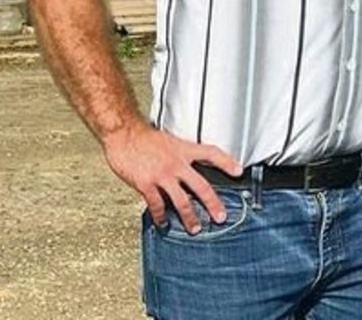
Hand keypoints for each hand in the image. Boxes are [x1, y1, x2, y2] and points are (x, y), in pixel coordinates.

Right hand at [101, 122, 242, 232]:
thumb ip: (179, 155)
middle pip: (201, 186)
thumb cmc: (143, 136)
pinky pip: (157, 204)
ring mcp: (162, 175)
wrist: (123, 133)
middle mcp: (176, 163)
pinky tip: (163, 222)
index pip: (212, 153)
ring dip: (190, 217)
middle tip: (220, 216)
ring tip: (194, 228)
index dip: (227, 162)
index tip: (238, 171)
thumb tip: (187, 167)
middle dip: (213, 204)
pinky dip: (161, 216)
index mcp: (183, 150)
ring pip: (182, 201)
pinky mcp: (147, 184)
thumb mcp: (169, 141)